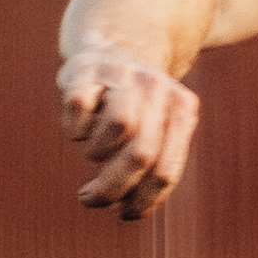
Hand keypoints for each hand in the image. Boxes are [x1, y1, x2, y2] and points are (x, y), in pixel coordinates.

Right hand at [58, 48, 200, 219]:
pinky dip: (75, 128)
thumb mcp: (158, 132)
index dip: (142, 201)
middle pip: (141, 152)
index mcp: (182, 109)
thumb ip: (154, 172)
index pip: (166, 170)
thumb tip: (134, 212)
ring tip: (92, 153)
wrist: (116, 44)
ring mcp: (122, 75)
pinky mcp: (86, 69)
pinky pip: (80, 108)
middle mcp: (157, 88)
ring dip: (98, 152)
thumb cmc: (137, 107)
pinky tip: (78, 128)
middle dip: (112, 186)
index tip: (123, 214)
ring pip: (119, 124)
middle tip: (91, 199)